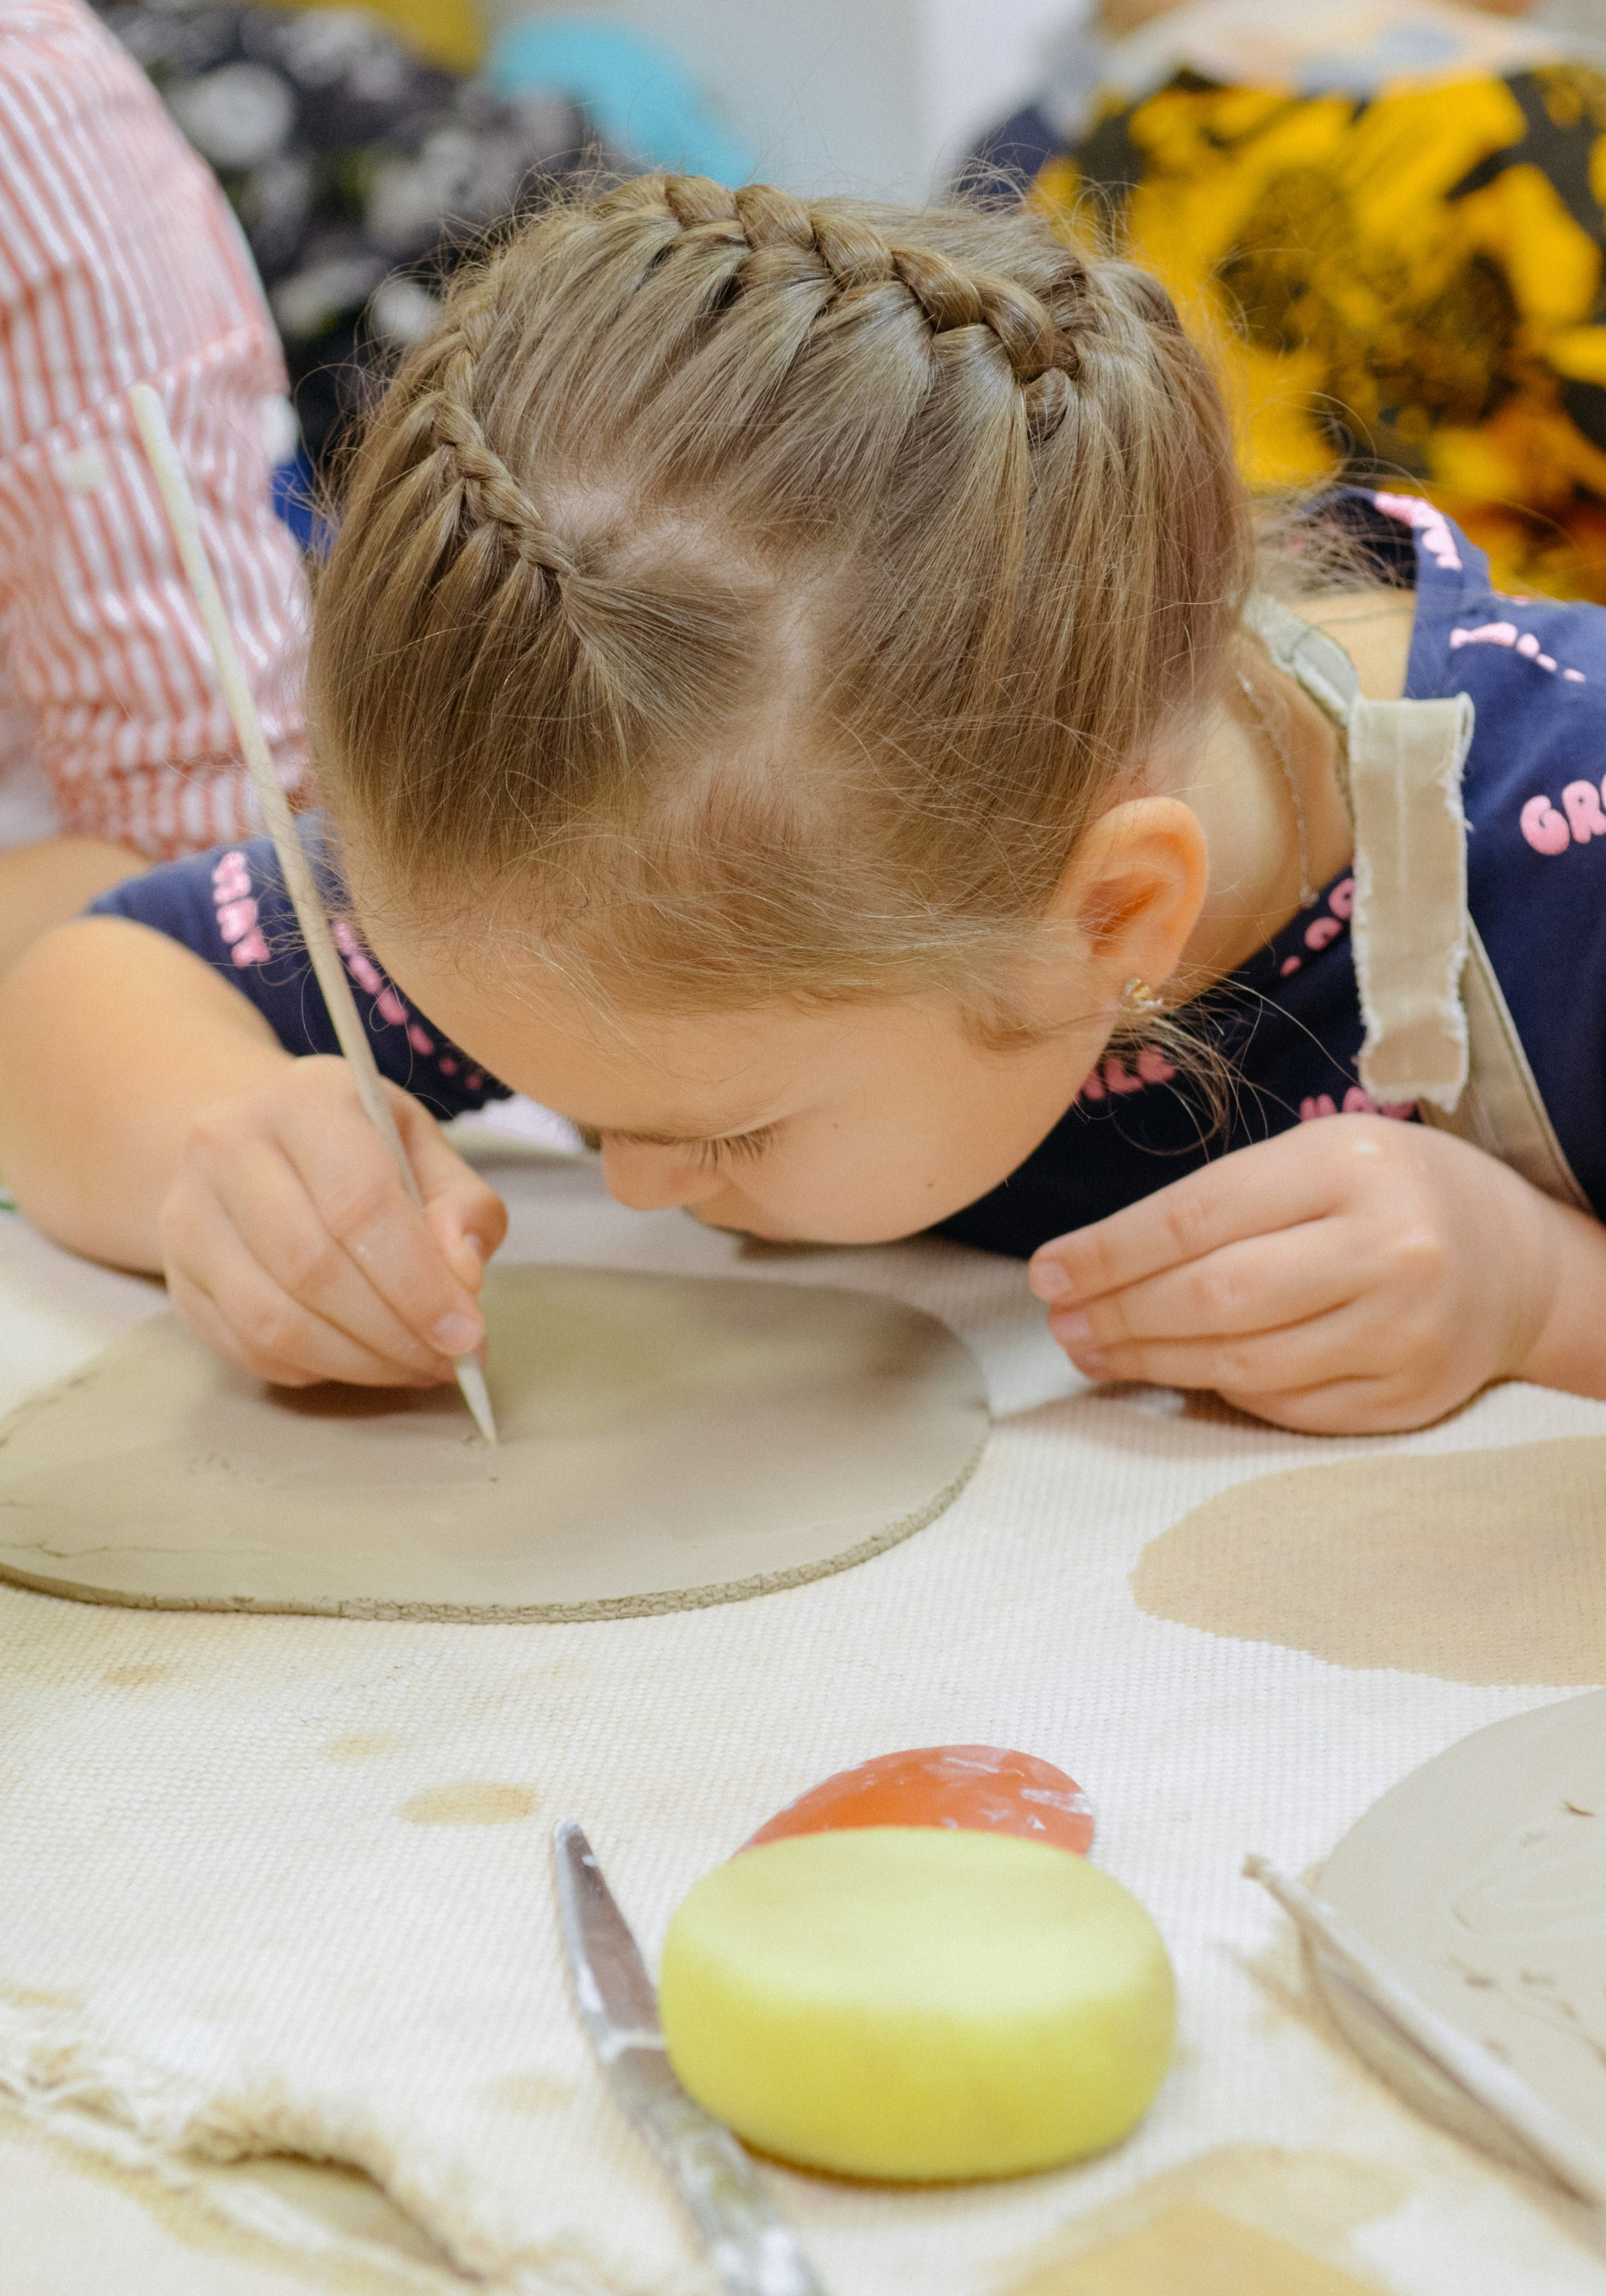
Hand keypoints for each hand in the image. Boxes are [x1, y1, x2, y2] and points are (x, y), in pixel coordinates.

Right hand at [158, 1056, 507, 1387]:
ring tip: (412, 1367)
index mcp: (304, 1100)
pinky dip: (314, 1369)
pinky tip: (359, 1360)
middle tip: (447, 1361)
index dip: (418, 1282)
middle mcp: (228, 1146)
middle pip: (313, 1267)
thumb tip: (463, 1276)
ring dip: (356, 1361)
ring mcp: (187, 1213)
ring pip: (273, 1319)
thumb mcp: (424, 1148)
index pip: (359, 1202)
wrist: (257, 1142)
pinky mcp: (177, 1275)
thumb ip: (463, 1205)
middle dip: (392, 1332)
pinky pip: (247, 1346)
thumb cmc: (358, 1146)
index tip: (465, 1333)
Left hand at [1027, 1116, 1563, 1433]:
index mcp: (1347, 1167)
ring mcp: (1401, 1331)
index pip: (1197, 1219)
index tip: (1049, 1273)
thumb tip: (1090, 1266)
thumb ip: (1216, 1205)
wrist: (1513, 1261)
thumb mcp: (1313, 1158)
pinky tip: (1178, 1373)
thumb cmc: (1384, 1194)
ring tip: (1095, 1351)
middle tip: (1062, 1325)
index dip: (1108, 1254)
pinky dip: (1219, 1390)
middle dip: (1119, 1315)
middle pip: (1214, 1298)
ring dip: (1151, 1362)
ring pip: (1243, 1363)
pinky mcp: (1405, 1394)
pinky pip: (1284, 1405)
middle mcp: (1384, 1249)